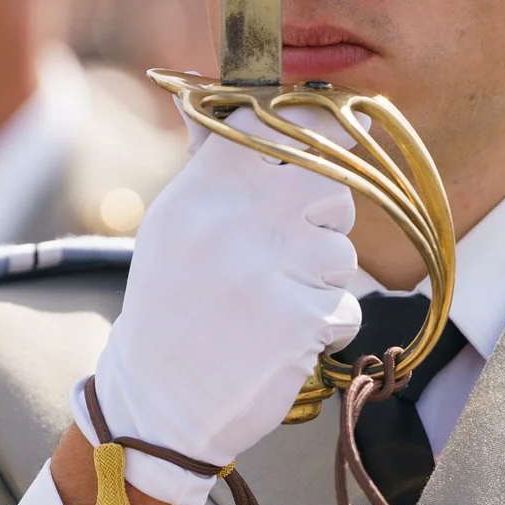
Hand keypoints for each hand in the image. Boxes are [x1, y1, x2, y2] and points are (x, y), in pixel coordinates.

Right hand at [84, 108, 359, 504]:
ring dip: (322, 282)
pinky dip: (325, 327)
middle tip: (291, 253)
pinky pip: (346, 307)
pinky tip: (283, 339)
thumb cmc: (172, 308)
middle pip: (330, 186)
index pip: (273, 125)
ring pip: (343, 253)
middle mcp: (235, 220)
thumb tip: (224, 100)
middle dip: (324, 220)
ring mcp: (269, 269)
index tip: (328, 146)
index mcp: (203, 190)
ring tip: (273, 304)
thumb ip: (210, 167)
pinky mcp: (300, 321)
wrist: (157, 403)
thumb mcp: (172, 227)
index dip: (312, 132)